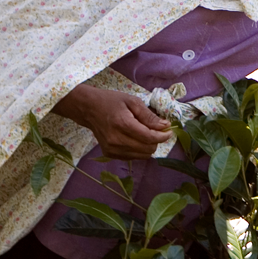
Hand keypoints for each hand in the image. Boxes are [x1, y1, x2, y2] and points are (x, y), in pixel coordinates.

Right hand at [52, 85, 172, 158]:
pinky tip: (136, 139)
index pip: (149, 138)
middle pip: (147, 149)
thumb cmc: (111, 102)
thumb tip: (165, 126)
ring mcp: (112, 149)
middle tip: (157, 130)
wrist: (88, 109)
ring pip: (142, 155)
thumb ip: (149, 115)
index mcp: (123, 124)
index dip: (163, 136)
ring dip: (148, 146)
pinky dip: (139, 150)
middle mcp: (116, 140)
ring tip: (146, 133)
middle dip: (156, 140)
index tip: (169, 131)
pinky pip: (132, 157)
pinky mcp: (109, 154)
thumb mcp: (132, 101)